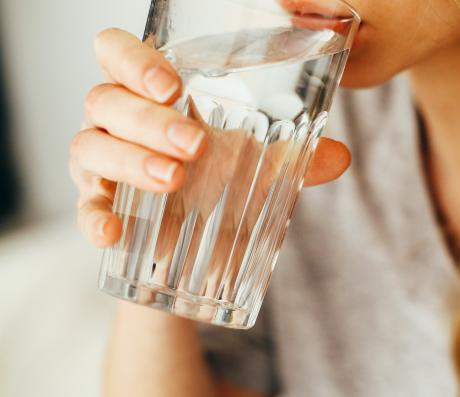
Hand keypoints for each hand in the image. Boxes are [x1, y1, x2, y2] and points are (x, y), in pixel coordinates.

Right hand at [69, 28, 350, 247]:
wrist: (199, 244)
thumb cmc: (221, 181)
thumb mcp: (260, 166)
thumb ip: (296, 158)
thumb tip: (340, 156)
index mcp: (151, 93)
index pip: (118, 53)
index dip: (134, 60)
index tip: (173, 85)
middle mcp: (118, 120)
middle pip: (106, 99)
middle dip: (149, 119)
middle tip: (195, 144)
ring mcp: (102, 162)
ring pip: (90, 145)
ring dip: (131, 160)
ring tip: (175, 179)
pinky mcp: (99, 205)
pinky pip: (83, 207)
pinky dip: (94, 217)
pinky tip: (112, 232)